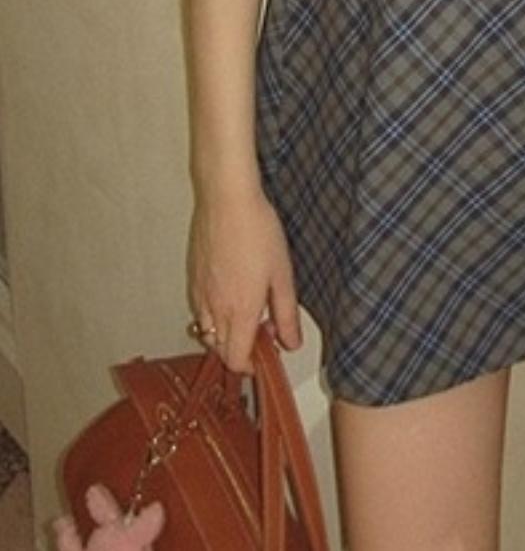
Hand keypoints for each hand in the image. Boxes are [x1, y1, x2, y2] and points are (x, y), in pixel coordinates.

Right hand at [187, 187, 300, 372]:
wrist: (226, 200)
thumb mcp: (282, 274)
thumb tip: (291, 342)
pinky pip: (199, 311)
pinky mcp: (192, 279)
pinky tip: (230, 291)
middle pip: (219, 351)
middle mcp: (214, 309)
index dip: (250, 365)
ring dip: (225, 332)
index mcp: (239, 312)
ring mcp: (199, 294)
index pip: (236, 361)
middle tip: (261, 326)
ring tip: (246, 307)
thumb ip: (286, 314)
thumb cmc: (257, 230)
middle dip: (239, 348)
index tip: (265, 353)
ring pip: (207, 332)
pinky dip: (212, 314)